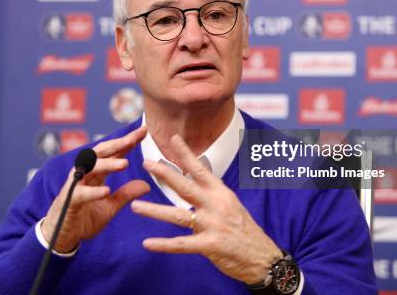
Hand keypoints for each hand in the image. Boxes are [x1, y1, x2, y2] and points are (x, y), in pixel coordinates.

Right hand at [41, 126, 150, 252]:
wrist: (62, 236)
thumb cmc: (84, 218)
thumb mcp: (110, 207)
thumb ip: (125, 194)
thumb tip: (146, 186)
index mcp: (96, 173)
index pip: (113, 152)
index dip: (127, 141)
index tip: (144, 131)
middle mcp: (85, 174)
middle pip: (101, 153)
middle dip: (118, 144)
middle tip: (134, 138)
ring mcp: (76, 186)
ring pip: (91, 170)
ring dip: (107, 165)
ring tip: (124, 164)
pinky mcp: (69, 201)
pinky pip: (81, 194)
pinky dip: (94, 192)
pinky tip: (106, 191)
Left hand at [130, 135, 281, 283]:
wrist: (262, 257)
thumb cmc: (244, 230)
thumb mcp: (231, 204)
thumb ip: (211, 194)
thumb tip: (194, 179)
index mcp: (221, 193)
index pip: (200, 169)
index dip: (186, 154)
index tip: (173, 138)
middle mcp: (216, 205)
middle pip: (186, 187)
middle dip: (165, 174)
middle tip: (146, 163)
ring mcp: (212, 225)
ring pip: (178, 216)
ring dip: (154, 210)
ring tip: (134, 206)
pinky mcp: (210, 245)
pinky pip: (182, 244)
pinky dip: (163, 244)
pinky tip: (147, 243)